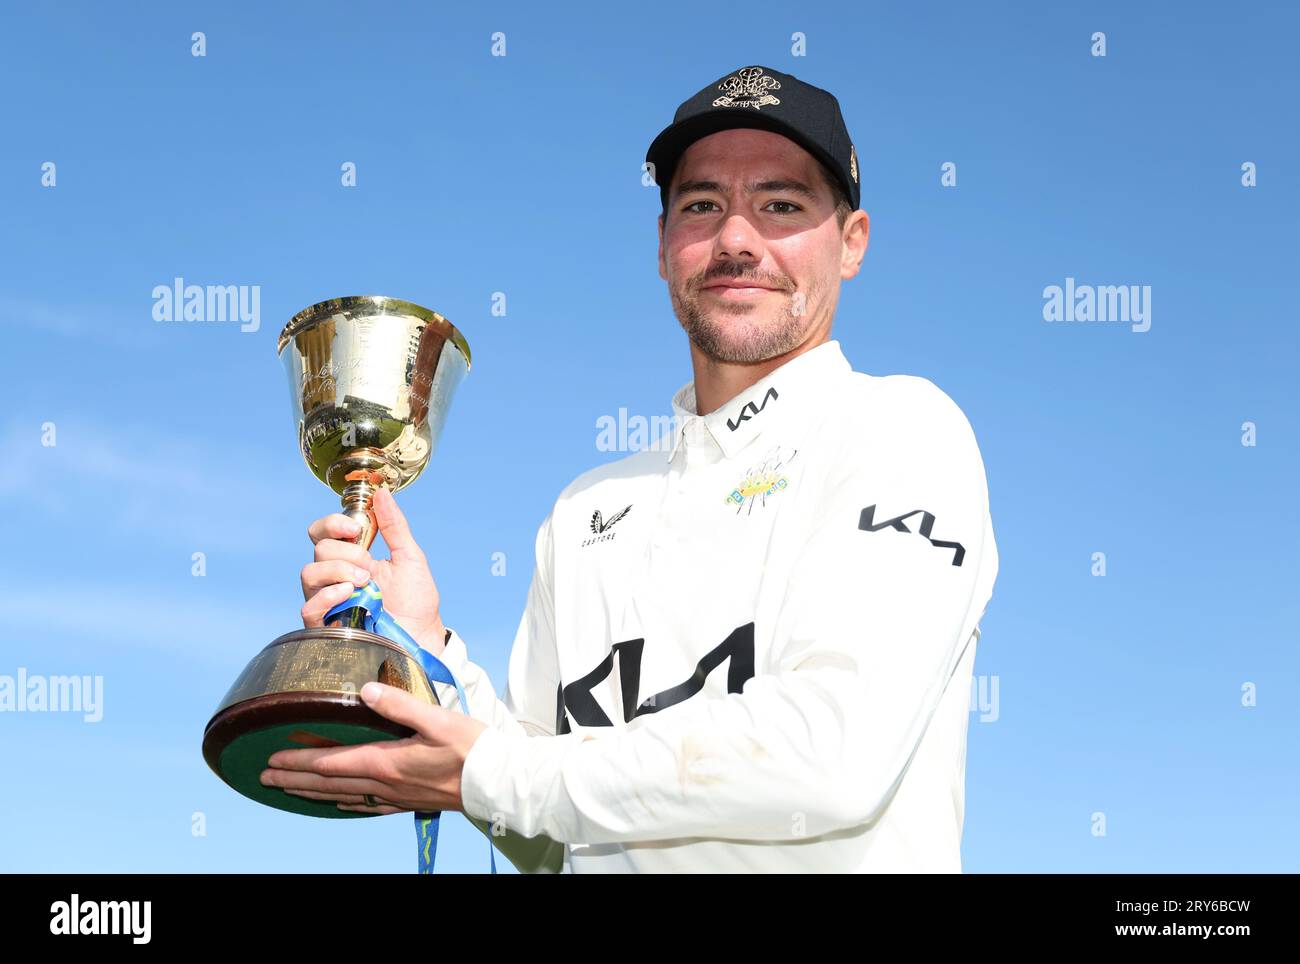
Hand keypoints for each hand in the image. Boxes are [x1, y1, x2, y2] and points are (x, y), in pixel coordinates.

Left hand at [259, 681, 488, 813]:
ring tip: (290, 789)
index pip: (331, 763)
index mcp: (386, 763)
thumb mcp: (436, 718)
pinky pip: (366, 806)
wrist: (498, 782)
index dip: (299, 761)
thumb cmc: (471, 748)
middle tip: (264, 778)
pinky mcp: (409, 802)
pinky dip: (345, 803)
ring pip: (343, 797)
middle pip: (329, 783)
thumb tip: (365, 690)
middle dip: (294, 780)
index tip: (271, 760)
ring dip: (313, 793)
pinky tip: (340, 802)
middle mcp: (385, 785)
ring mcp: (396, 797)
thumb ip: (399, 704)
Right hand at [300, 487, 446, 655]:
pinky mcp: (326, 625)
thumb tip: (383, 493)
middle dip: (346, 553)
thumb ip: (395, 526)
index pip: (323, 532)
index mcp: (352, 556)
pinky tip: (350, 594)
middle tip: (369, 568)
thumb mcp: (410, 557)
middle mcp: (335, 576)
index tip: (352, 527)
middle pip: (318, 549)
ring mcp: (329, 600)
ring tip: (364, 583)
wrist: (422, 636)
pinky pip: (308, 606)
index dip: (331, 524)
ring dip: (337, 571)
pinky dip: (328, 595)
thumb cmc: (416, 600)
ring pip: (309, 574)